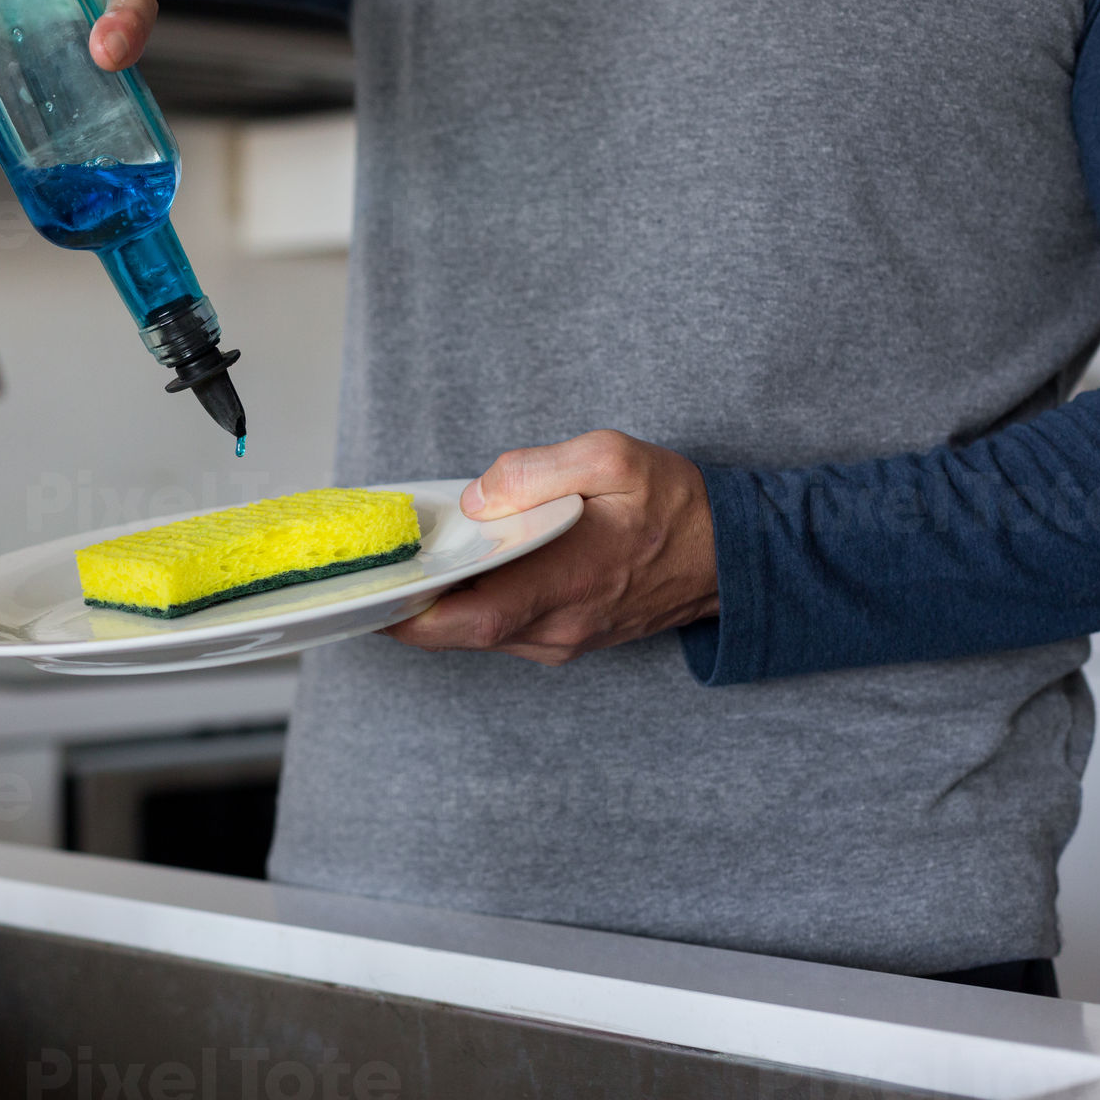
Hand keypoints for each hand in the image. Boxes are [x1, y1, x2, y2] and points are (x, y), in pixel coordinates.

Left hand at [384, 431, 720, 666]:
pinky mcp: (562, 640)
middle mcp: (559, 626)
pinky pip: (497, 631)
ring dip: (435, 606)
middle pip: (458, 632)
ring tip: (403, 565)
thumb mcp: (615, 459)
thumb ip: (540, 471)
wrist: (733, 558)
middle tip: (366, 572)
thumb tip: (478, 497)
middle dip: (405, 607)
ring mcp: (560, 640)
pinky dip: (466, 606)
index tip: (369, 594)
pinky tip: (454, 571)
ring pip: (474, 635)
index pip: (472, 615)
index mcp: (570, 581)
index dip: (411, 612)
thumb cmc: (677, 506)